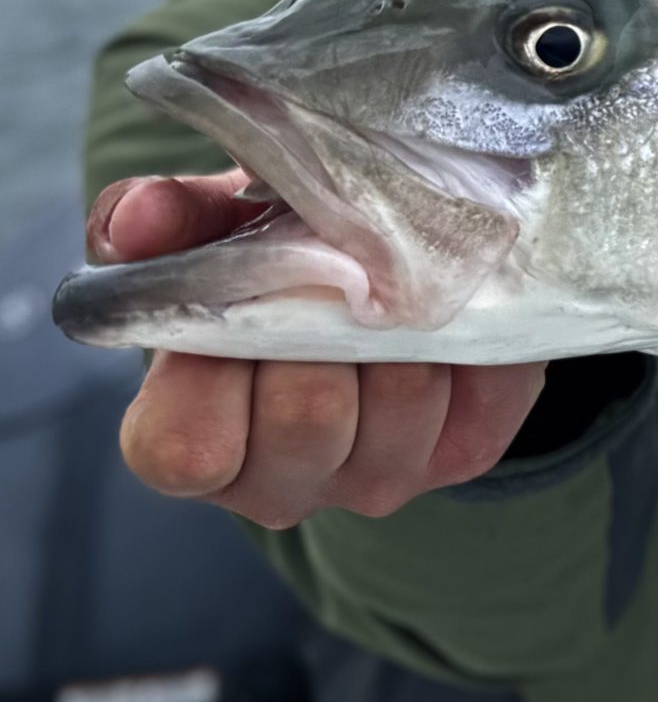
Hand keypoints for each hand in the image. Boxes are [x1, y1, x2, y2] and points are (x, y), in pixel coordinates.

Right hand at [89, 171, 545, 528]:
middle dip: (323, 324)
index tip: (245, 292)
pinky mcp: (463, 452)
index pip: (185, 449)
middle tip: (335, 270)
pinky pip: (474, 388)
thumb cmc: (284, 259)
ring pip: (401, 395)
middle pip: (307, 414)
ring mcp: (378, 477)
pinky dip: (463, 328)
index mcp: (195, 439)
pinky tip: (447, 308)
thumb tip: (138, 220)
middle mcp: (284, 481)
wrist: (403, 268)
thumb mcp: (221, 228)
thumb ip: (172, 221)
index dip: (214, 371)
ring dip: (400, 322)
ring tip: (392, 285)